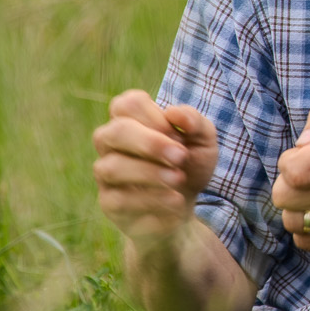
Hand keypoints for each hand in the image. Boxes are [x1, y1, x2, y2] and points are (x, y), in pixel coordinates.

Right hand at [93, 90, 218, 242]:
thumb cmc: (189, 165)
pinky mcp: (109, 202)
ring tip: (179, 179)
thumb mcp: (203, 141)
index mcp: (131, 120)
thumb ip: (194, 122)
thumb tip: (174, 113)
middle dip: (151, 143)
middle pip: (115, 131)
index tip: (179, 135)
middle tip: (181, 157)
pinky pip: (120, 199)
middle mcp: (111, 143)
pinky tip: (175, 200)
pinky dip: (152, 199)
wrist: (185, 206)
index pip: (127, 104)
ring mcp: (106, 172)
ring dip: (151, 173)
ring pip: (112, 167)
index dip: (154, 116)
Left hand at [271, 102, 309, 251]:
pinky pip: (307, 242)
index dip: (290, 161)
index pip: (293, 169)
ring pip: (293, 222)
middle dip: (289, 184)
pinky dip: (306, 229)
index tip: (303, 157)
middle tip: (306, 177)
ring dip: (297, 207)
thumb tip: (302, 145)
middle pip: (285, 197)